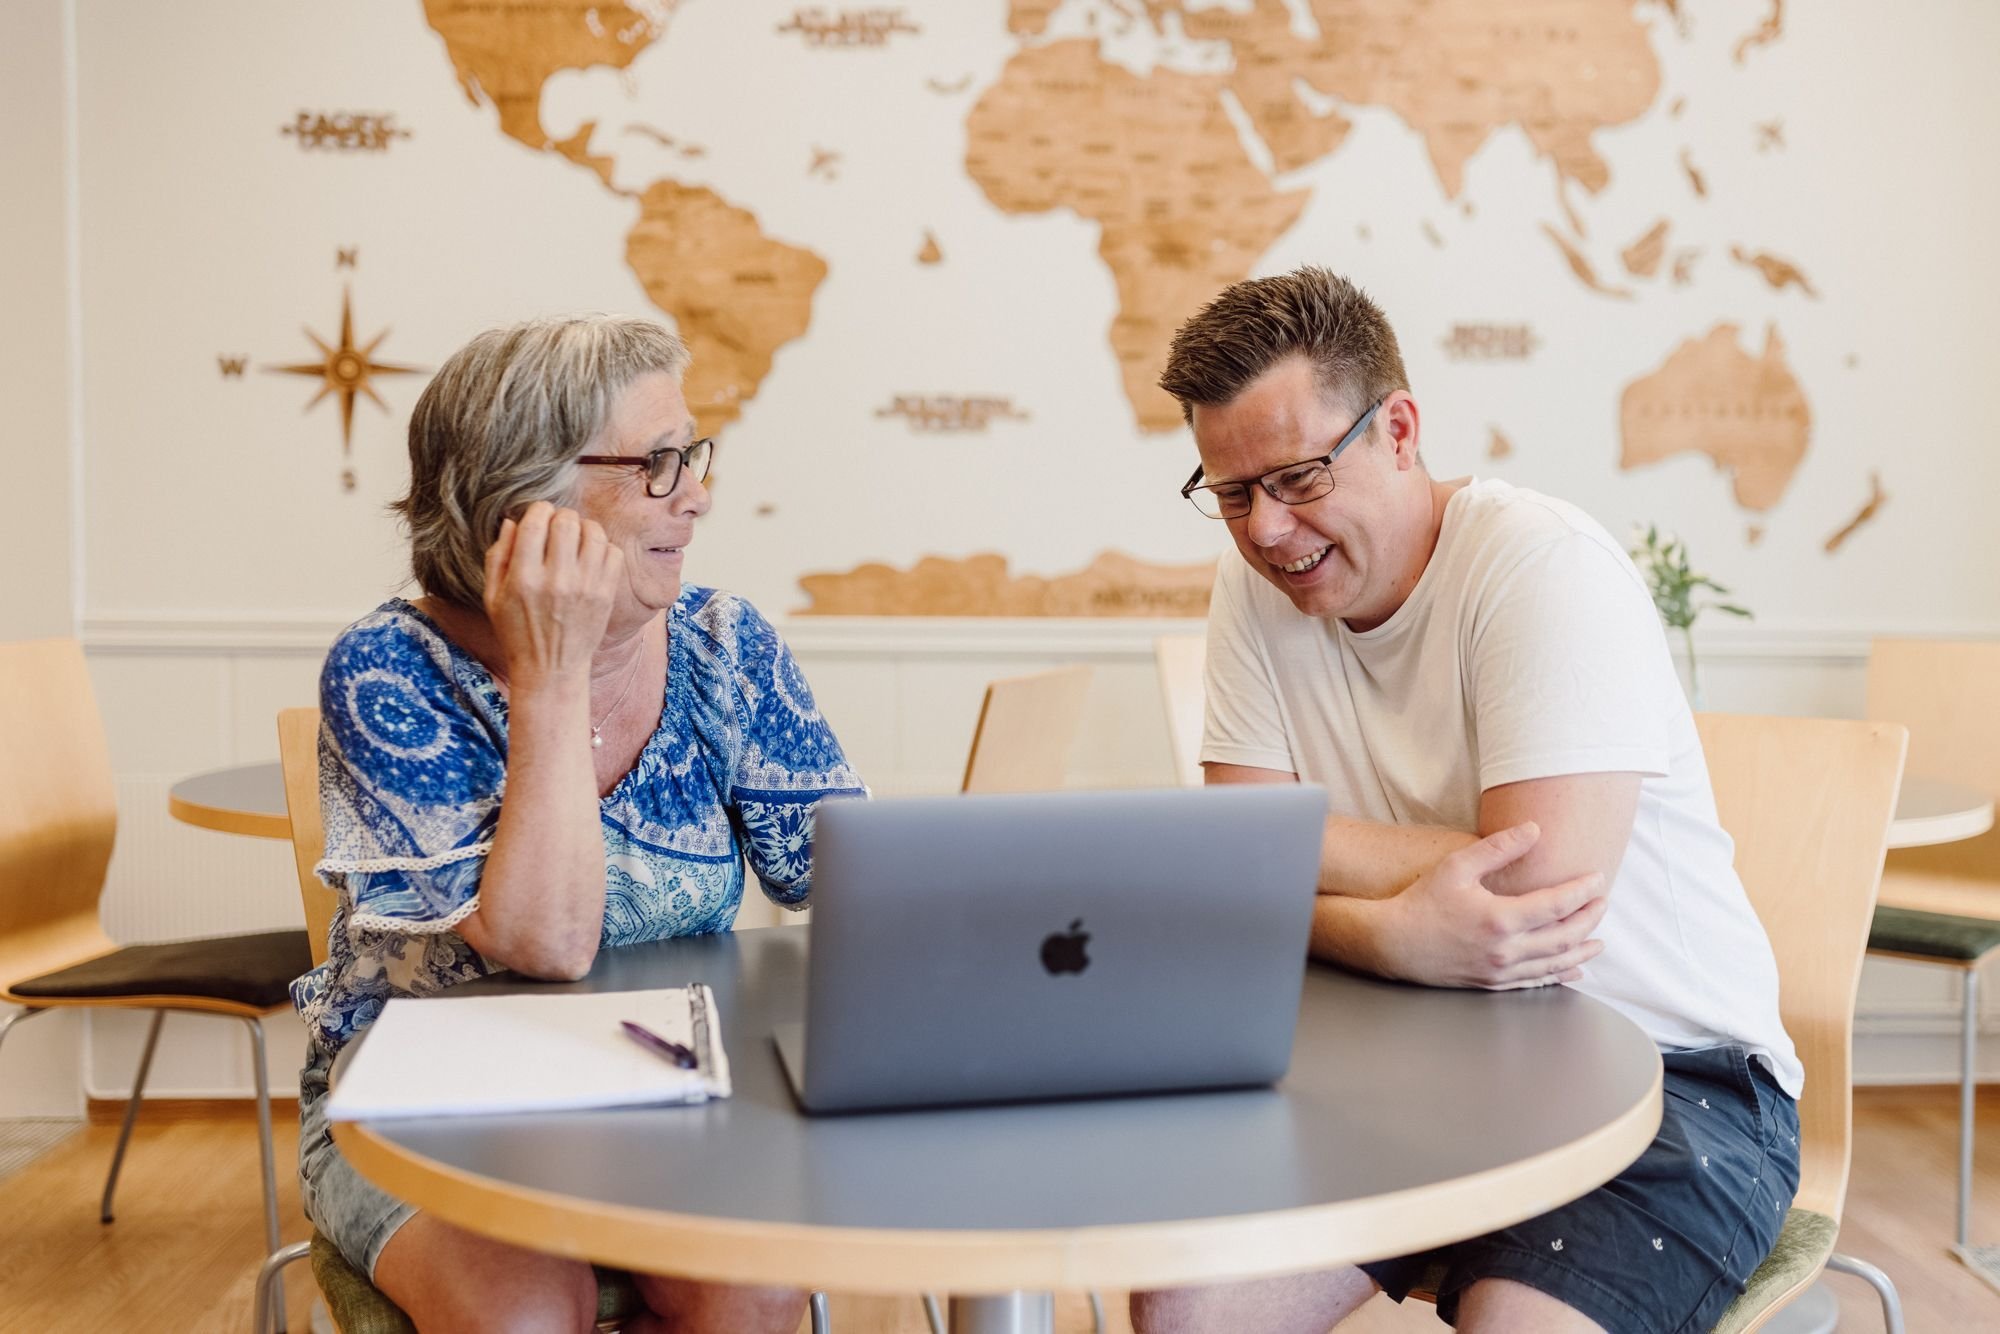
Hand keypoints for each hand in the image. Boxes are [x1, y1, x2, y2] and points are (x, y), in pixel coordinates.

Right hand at [481, 502, 624, 688]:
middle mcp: (557, 580)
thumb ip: (498, 556)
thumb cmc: (517, 632)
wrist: (551, 669)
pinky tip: (590, 556)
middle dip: (561, 516)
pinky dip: (602, 547)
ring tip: (575, 539)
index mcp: (524, 578)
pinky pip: (613, 552)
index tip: (538, 515)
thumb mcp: (492, 597)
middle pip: (567, 521)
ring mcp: (585, 587)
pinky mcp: (605, 594)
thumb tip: (512, 521)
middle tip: (557, 527)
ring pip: (594, 532)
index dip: (538, 510)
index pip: (536, 522)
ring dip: (584, 528)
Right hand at [1373, 822, 1607, 989]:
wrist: (1393, 942)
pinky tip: (1573, 970)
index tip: (1598, 879)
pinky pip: (1536, 982)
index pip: (1557, 905)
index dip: (1583, 891)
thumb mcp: (1457, 866)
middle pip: (1565, 937)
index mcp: (1501, 918)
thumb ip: (1499, 848)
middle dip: (1590, 919)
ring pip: (1555, 964)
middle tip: (1602, 903)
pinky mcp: (1492, 983)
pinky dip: (1559, 976)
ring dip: (1582, 950)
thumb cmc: (1422, 901)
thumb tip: (1534, 830)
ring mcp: (1500, 970)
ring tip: (1599, 939)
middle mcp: (1506, 949)